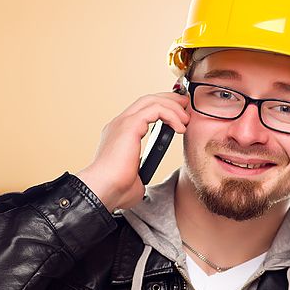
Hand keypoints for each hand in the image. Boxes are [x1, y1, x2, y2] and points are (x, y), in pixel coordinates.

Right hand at [76, 87, 190, 211]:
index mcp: (119, 134)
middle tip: (185, 106)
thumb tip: (141, 178)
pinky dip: (171, 115)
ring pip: (152, 101)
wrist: (103, 190)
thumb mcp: (134, 178)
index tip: (179, 117)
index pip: (142, 111)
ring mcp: (123, 122)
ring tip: (186, 119)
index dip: (161, 109)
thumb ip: (139, 172)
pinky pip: (156, 110)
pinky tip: (180, 127)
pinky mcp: (129, 125)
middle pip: (147, 100)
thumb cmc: (115, 189)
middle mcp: (119, 124)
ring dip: (172, 106)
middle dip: (169, 100)